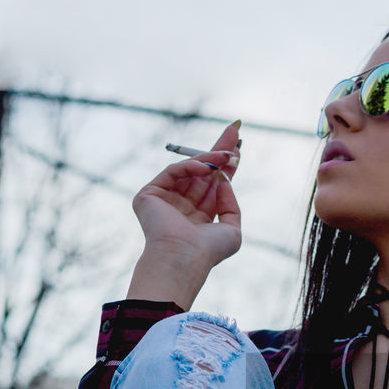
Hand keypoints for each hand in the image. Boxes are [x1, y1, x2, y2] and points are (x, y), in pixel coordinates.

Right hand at [127, 121, 242, 307]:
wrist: (183, 258)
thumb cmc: (208, 251)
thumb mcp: (232, 229)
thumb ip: (231, 204)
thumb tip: (225, 179)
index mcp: (198, 216)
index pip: (213, 185)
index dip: (226, 166)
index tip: (239, 146)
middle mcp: (181, 206)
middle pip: (202, 171)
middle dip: (219, 151)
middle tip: (234, 129)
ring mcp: (164, 200)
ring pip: (189, 169)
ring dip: (210, 158)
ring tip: (228, 153)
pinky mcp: (149, 195)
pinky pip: (173, 172)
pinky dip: (191, 166)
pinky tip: (208, 167)